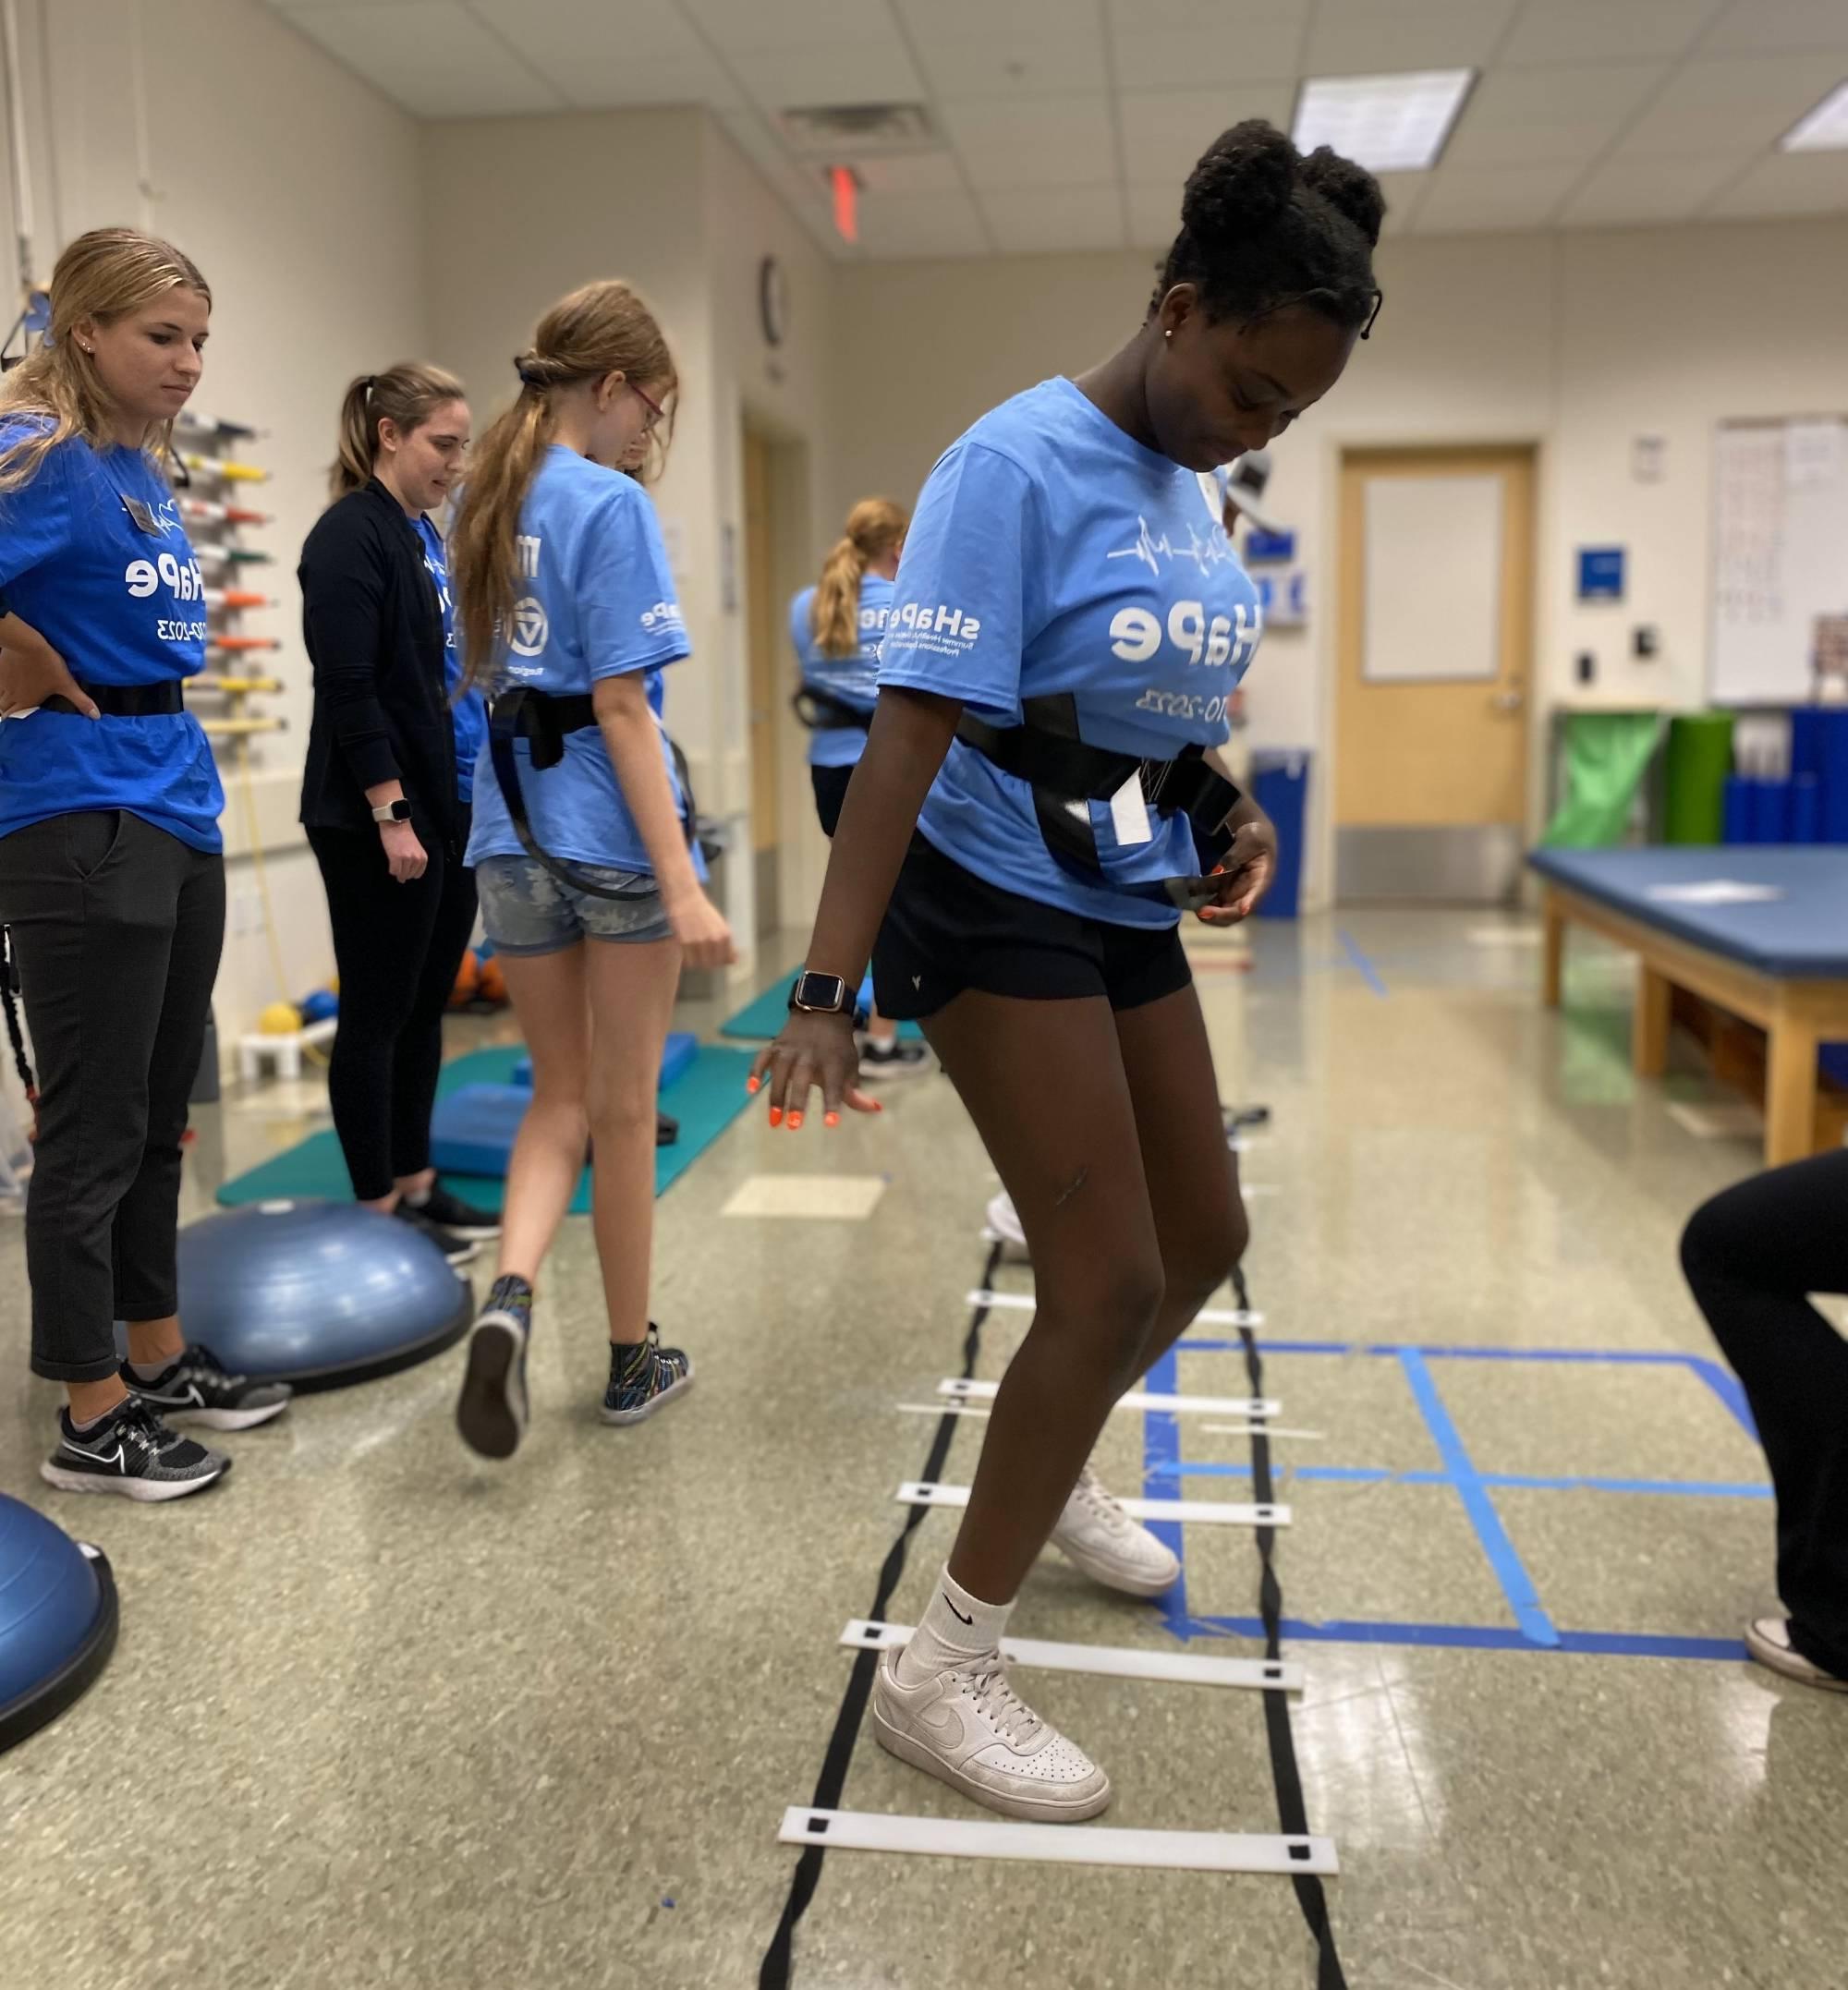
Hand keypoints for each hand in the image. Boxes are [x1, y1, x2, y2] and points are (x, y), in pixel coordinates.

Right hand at [0, 635, 95, 718]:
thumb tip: (96, 716)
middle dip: (7, 712)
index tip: (18, 724)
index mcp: (26, 702)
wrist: (27, 643)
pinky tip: (7, 682)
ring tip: (10, 700)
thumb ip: (80, 701)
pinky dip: (1, 685)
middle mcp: (11, 695)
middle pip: (3, 709)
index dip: (15, 722)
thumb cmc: (48, 665)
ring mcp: (3, 682)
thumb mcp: (67, 684)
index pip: (13, 718)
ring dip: (3, 701)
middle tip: (14, 712)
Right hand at [379, 819, 427, 882]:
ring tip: (394, 866)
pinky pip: (394, 871)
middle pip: (408, 875)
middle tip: (398, 868)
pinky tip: (391, 866)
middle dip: (403, 874)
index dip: (410, 873)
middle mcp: (417, 859)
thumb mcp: (416, 850)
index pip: (417, 874)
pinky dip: (391, 870)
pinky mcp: (396, 857)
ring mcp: (406, 859)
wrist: (396, 823)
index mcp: (423, 858)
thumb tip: (408, 875)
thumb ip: (415, 860)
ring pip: (401, 874)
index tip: (405, 871)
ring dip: (397, 872)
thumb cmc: (405, 835)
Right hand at [667, 888, 735, 971]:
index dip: (719, 960)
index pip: (726, 960)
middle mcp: (715, 940)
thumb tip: (734, 961)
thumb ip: (727, 944)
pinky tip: (686, 950)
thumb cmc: (703, 913)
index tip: (712, 954)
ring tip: (693, 950)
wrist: (685, 898)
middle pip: (713, 964)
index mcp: (726, 935)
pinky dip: (687, 960)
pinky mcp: (685, 942)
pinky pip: (689, 962)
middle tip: (700, 952)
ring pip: (700, 965)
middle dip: (707, 961)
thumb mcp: (720, 925)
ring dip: (697, 961)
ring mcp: (700, 942)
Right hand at [749, 1008, 879, 1130]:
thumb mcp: (850, 1066)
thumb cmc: (838, 1048)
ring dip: (776, 1096)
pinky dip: (755, 1072)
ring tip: (774, 1121)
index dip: (833, 1104)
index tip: (831, 1124)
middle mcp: (811, 1055)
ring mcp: (790, 1050)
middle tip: (794, 1126)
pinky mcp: (775, 1046)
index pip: (834, 1086)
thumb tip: (874, 1108)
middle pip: (802, 1080)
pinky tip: (750, 1090)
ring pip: (781, 1072)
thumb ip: (855, 1092)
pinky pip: (762, 1058)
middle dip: (797, 1102)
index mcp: (833, 1062)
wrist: (822, 1011)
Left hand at [1198, 818, 1276, 925]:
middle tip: (1202, 912)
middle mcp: (1249, 892)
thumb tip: (1219, 871)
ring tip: (1194, 908)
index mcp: (1262, 879)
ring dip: (1209, 914)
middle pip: (1237, 912)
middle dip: (1220, 915)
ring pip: (1223, 912)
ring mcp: (1235, 893)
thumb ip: (1234, 856)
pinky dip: (1202, 904)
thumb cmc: (1256, 834)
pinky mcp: (1224, 891)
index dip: (1247, 904)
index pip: (1255, 896)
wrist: (1250, 832)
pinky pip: (1213, 903)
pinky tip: (1189, 900)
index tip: (1241, 910)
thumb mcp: (1249, 839)